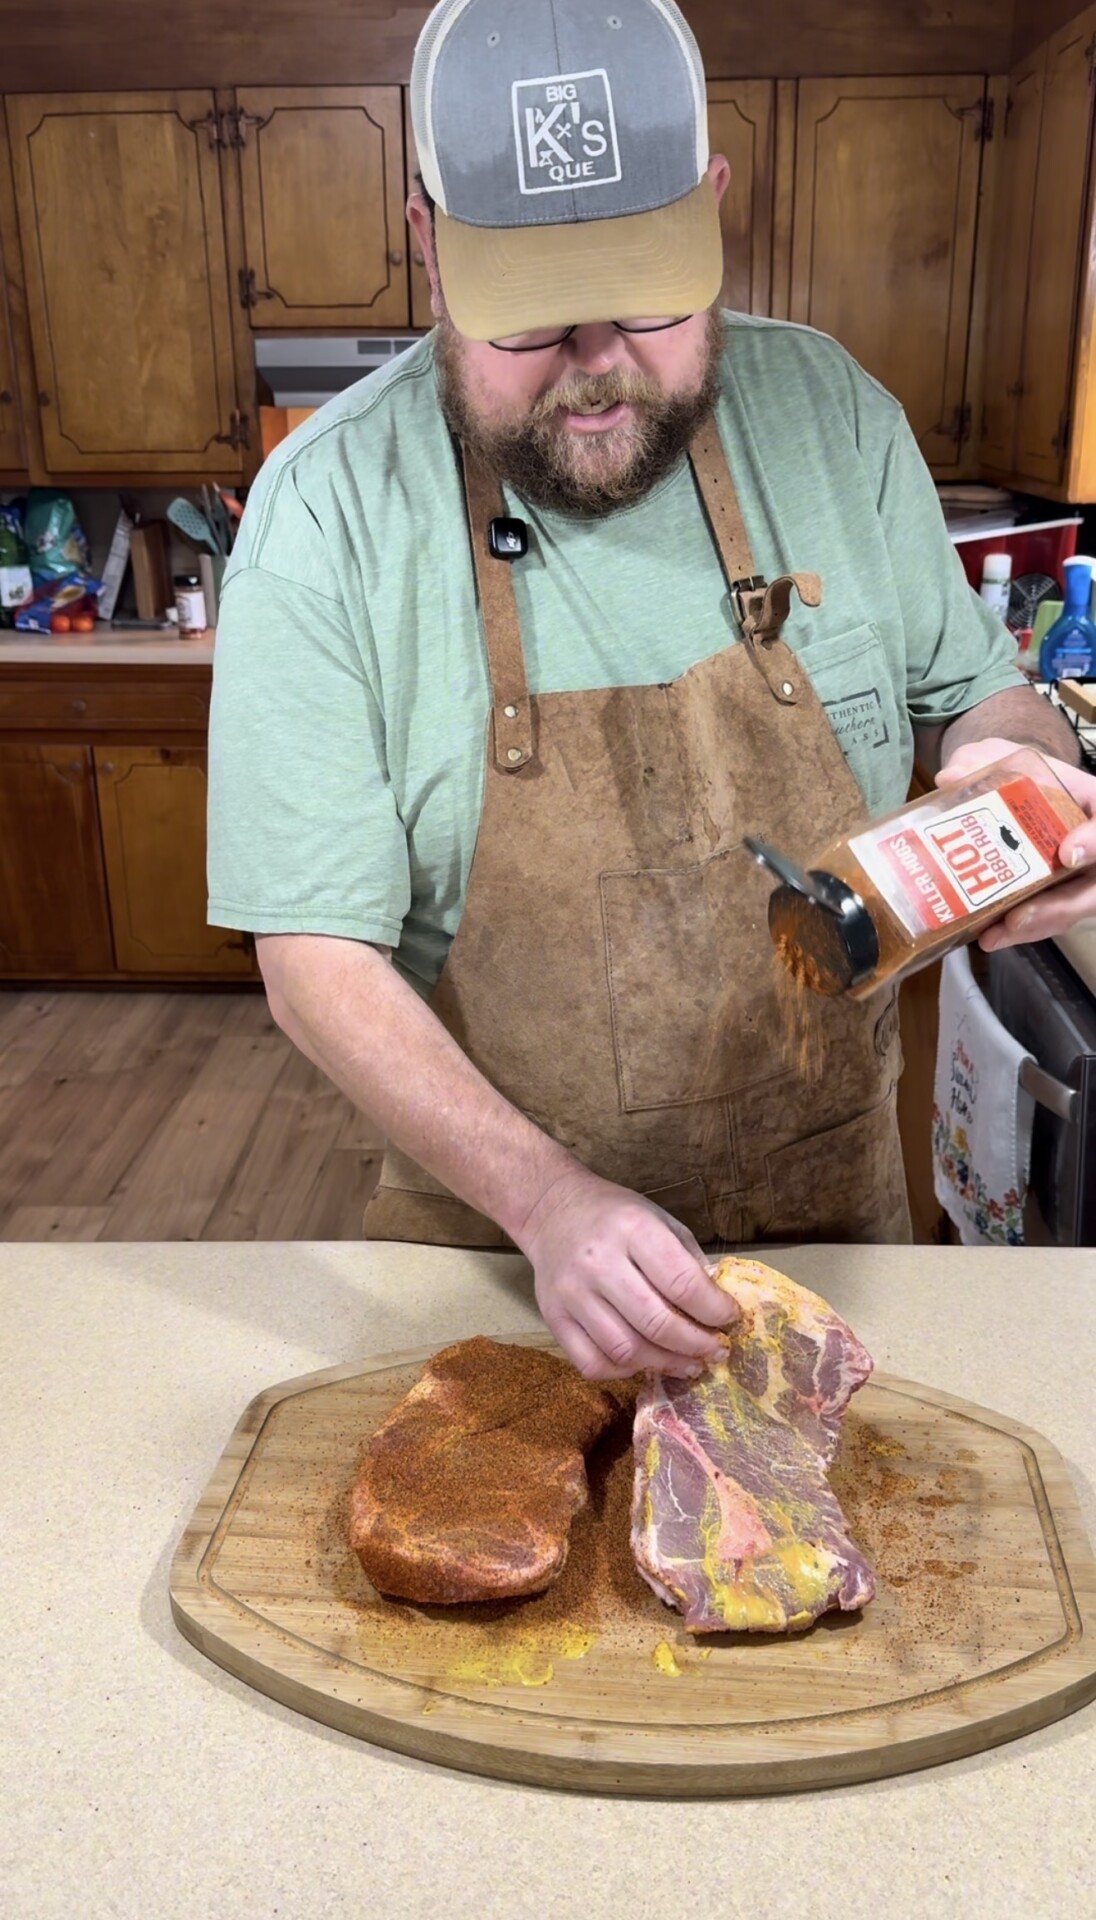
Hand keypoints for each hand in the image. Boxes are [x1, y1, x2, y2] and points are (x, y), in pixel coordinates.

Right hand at [514, 1169, 738, 1380]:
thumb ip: (687, 1261)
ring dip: (665, 1364)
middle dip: (696, 1345)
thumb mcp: (659, 1219)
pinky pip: (592, 1363)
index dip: (714, 1309)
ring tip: (688, 1363)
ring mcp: (572, 1293)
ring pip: (626, 1351)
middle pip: (656, 1323)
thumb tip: (717, 1309)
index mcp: (632, 1229)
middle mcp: (599, 1262)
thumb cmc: (615, 1216)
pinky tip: (644, 1362)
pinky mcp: (553, 1318)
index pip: (682, 1282)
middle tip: (716, 1350)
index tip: (730, 1318)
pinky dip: (625, 1372)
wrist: (552, 1210)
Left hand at [936, 737, 1095, 949]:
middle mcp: (1095, 844)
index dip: (1095, 843)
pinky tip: (988, 936)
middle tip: (1017, 917)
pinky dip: (1020, 930)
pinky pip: (1048, 919)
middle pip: (1093, 887)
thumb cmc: (1020, 774)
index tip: (1065, 854)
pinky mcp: (1058, 895)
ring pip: (1070, 909)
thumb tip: (951, 779)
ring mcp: (1081, 875)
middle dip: (1057, 907)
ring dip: (1033, 927)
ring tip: (993, 935)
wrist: (1014, 790)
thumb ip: (982, 761)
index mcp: (1093, 803)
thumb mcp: (1004, 757)